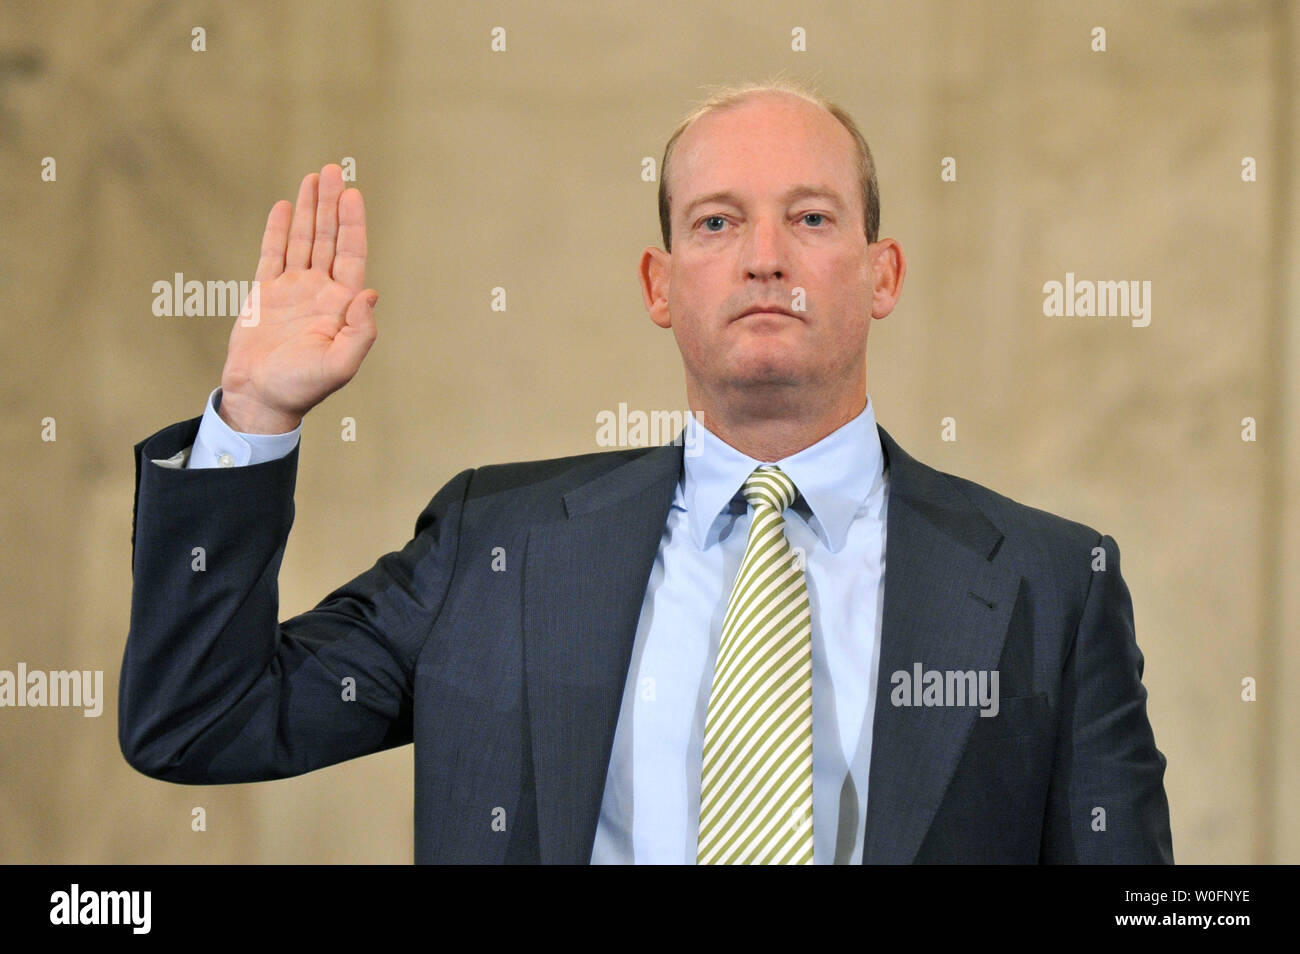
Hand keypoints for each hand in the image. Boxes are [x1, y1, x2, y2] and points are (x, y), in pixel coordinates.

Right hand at [218, 164, 377, 433]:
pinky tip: (286, 206)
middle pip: (329, 239)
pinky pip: (273, 253)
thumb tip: (370, 293)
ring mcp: (293, 290)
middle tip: (333, 170)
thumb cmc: (302, 387)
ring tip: (313, 176)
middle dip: (330, 204)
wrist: (261, 397)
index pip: (350, 255)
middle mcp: (320, 292)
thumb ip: (360, 332)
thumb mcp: (340, 365)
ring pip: (303, 240)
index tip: (351, 194)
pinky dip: (279, 230)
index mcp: (341, 305)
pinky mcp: (266, 293)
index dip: (352, 224)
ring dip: (309, 209)